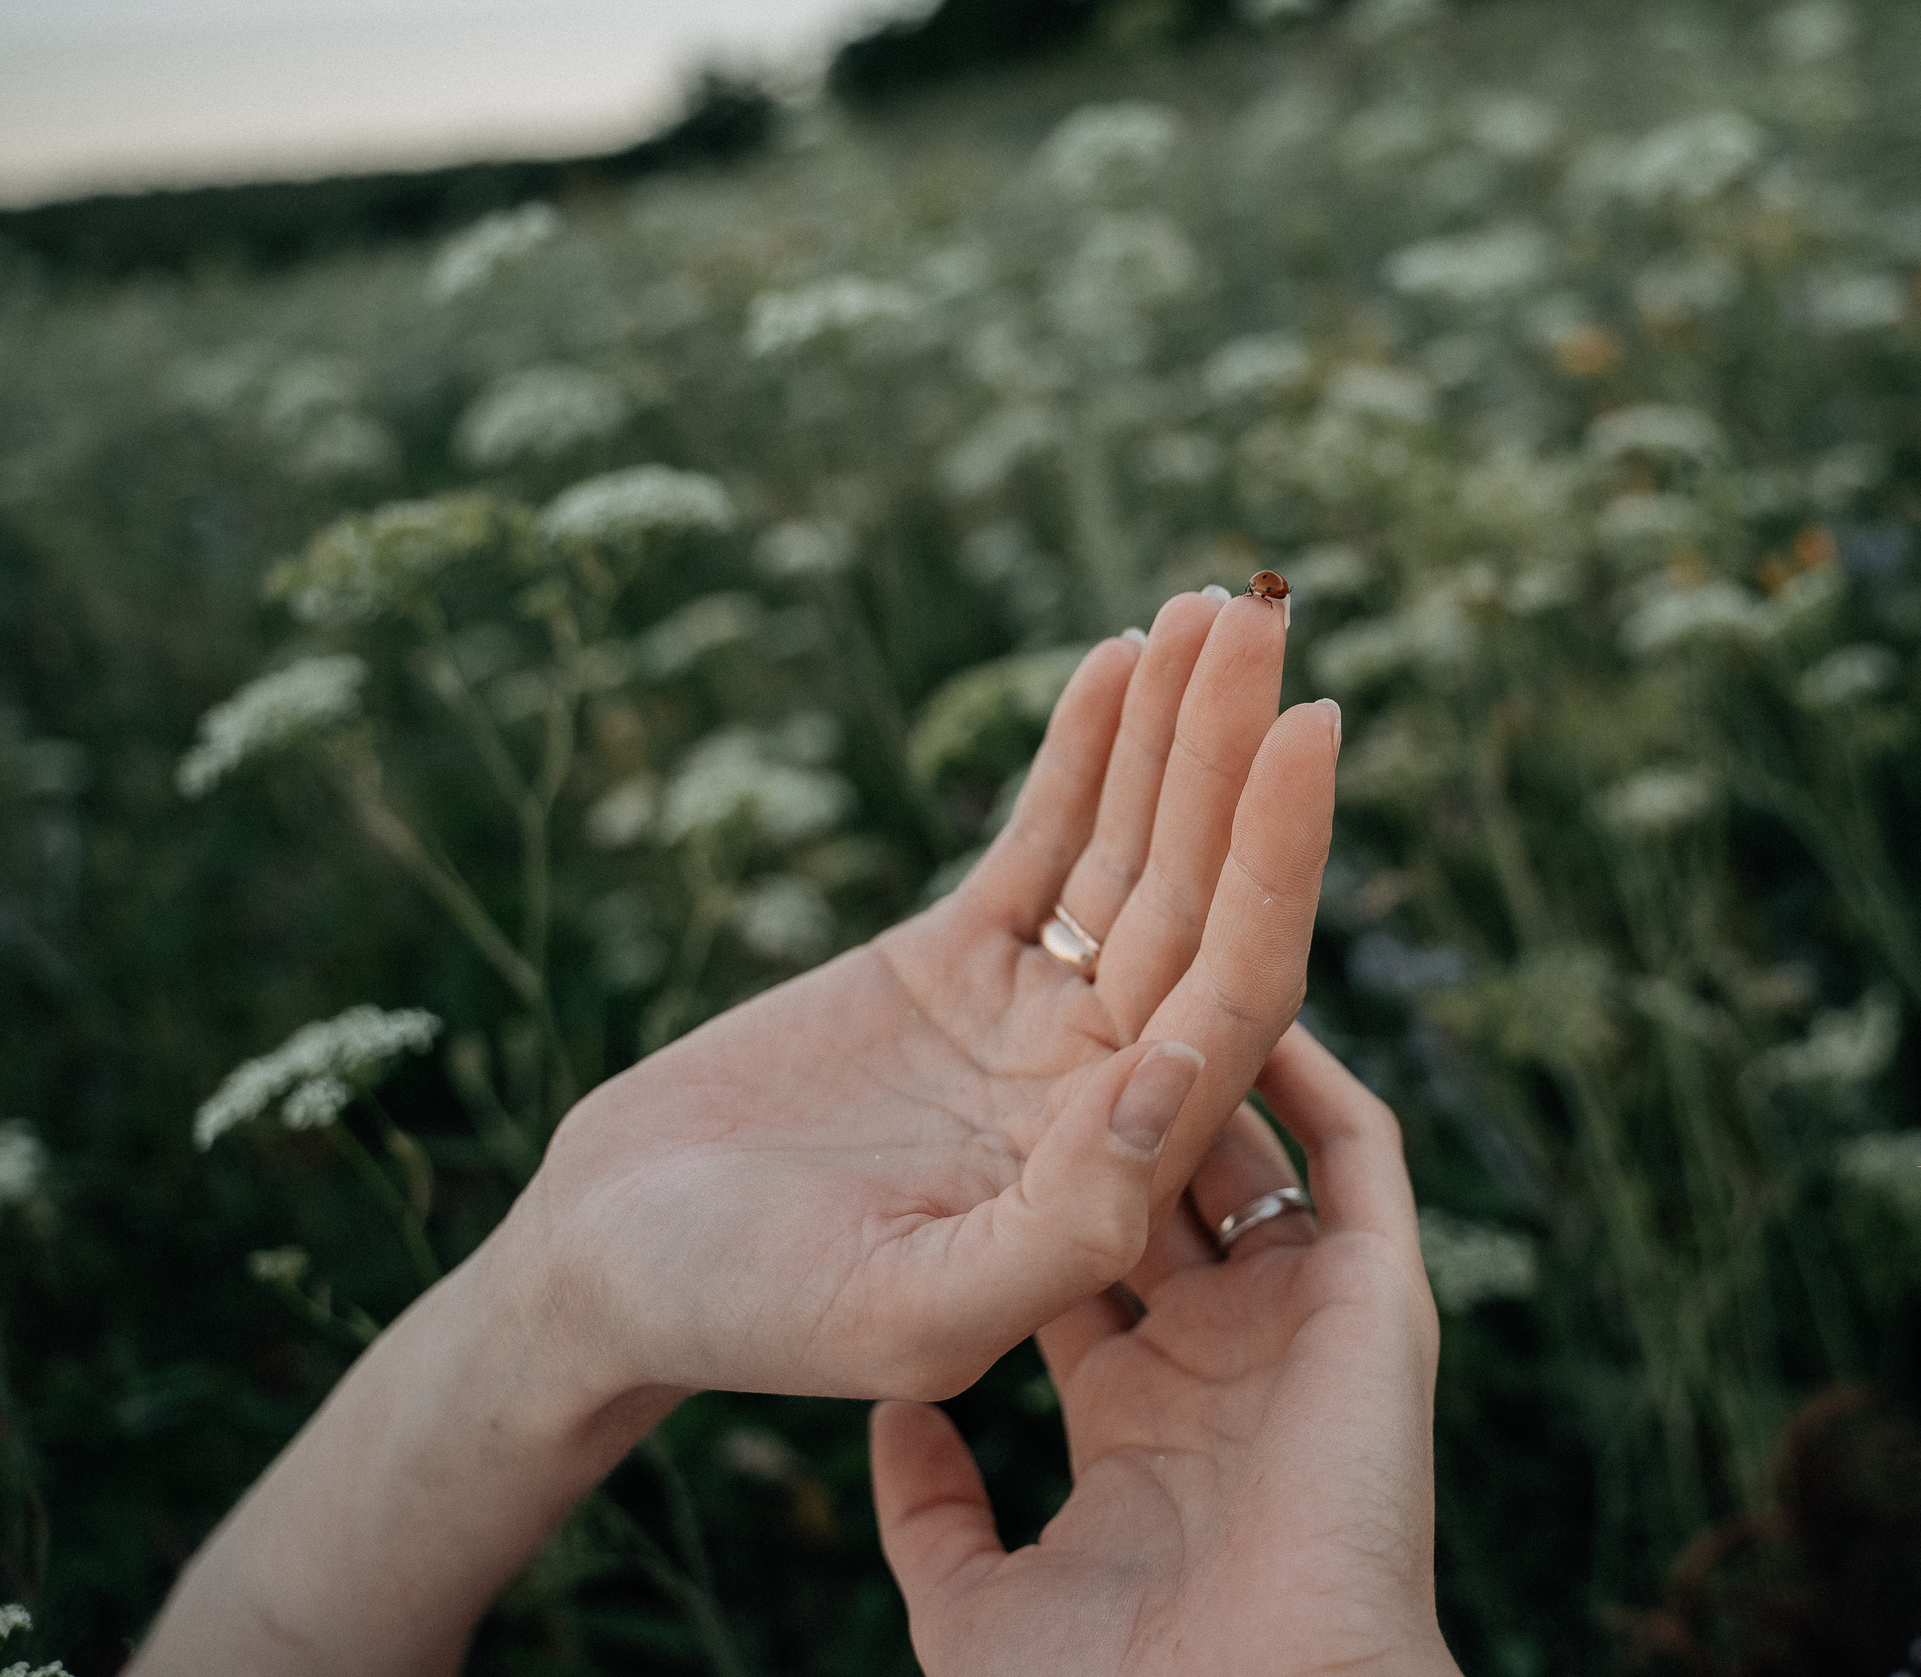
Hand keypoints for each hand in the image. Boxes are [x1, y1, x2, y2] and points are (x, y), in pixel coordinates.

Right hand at [517, 586, 1338, 1404]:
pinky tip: (1122, 658)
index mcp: (1118, 1168)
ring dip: (1175, 732)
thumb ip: (1063, 1222)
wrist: (610, 1263)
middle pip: (1200, 897)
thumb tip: (1183, 1072)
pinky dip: (1082, 751)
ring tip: (1220, 606)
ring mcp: (1032, 1015)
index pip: (1237, 993)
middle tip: (1267, 616)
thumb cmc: (745, 1315)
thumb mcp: (909, 1311)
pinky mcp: (954, 961)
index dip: (1280, 860)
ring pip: (1132, 852)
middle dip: (1233, 755)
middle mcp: (1099, 1082)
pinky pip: (1043, 840)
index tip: (1310, 729)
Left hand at [872, 1026, 1458, 1676]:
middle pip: (1178, 1179)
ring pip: (1264, 1146)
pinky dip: (1309, 1069)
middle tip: (1083, 973)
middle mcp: (1228, 1348)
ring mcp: (1304, 1318)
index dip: (1048, 1168)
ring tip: (1164, 935)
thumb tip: (893, 1431)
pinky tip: (1243, 986)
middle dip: (1134, 1082)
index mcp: (1142, 1410)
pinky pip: (1354, 1153)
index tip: (989, 1080)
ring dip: (1221, 1044)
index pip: (1093, 1252)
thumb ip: (931, 1508)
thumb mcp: (972, 1596)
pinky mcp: (1377, 1297)